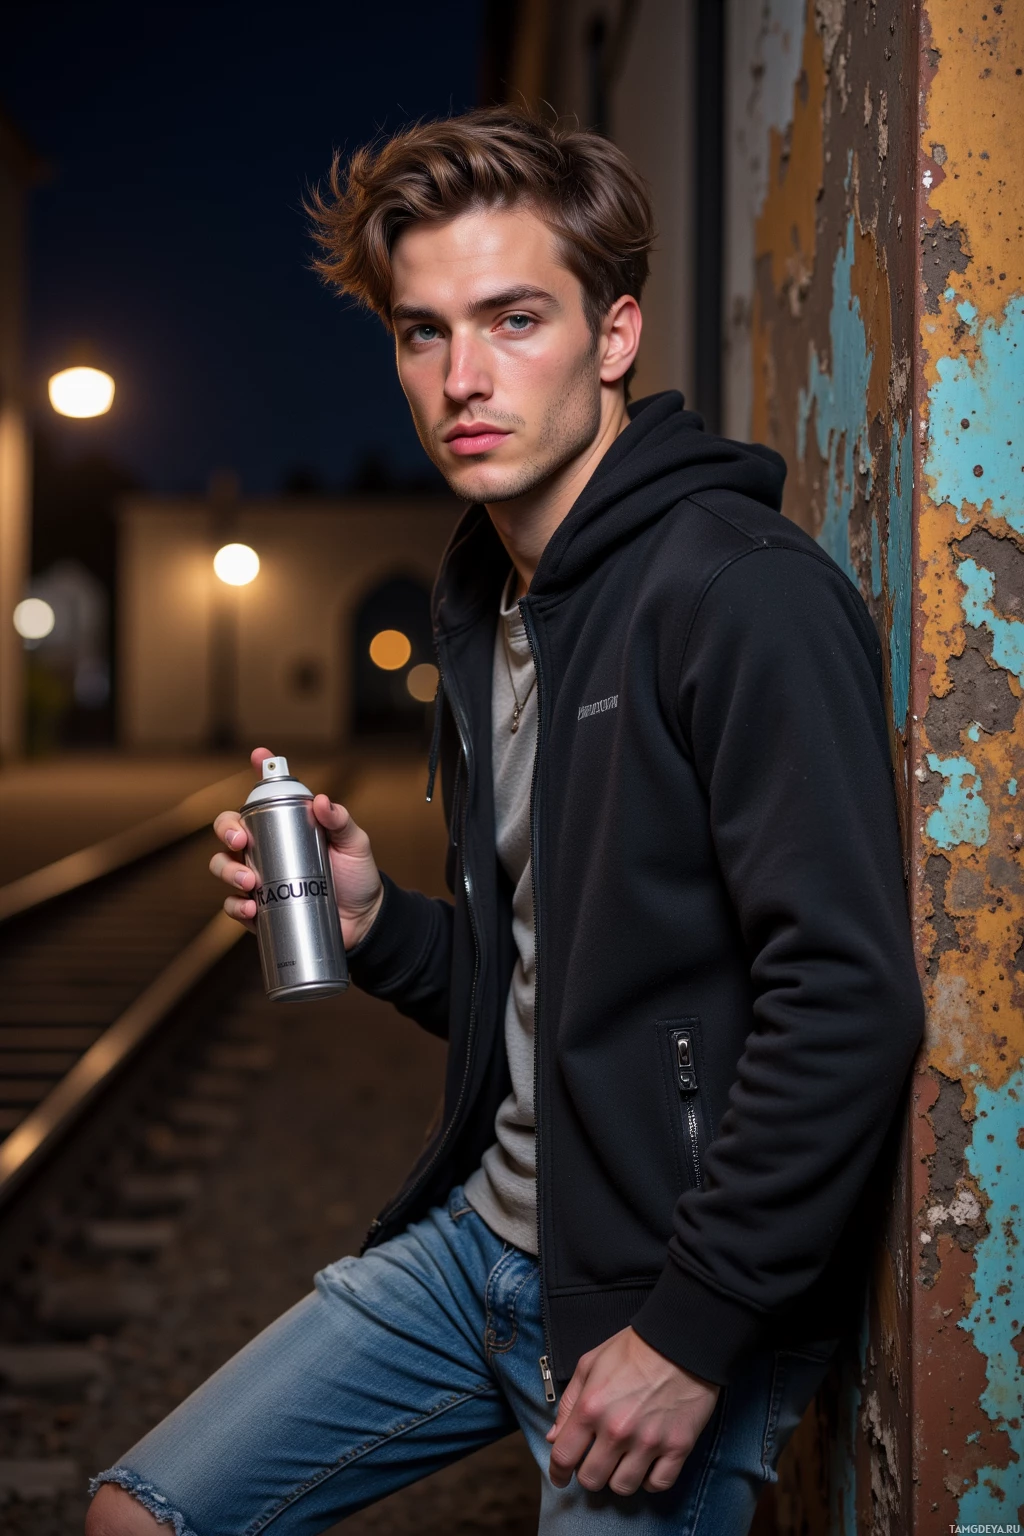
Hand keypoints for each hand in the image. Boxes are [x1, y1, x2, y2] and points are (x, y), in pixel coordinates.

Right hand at [210, 747, 384, 946]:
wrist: (362, 920)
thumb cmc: (357, 876)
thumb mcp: (354, 844)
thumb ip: (341, 821)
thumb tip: (320, 801)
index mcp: (287, 826)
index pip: (267, 794)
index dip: (261, 769)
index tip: (259, 755)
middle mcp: (265, 848)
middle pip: (229, 830)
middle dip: (226, 831)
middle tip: (240, 842)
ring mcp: (258, 879)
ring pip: (223, 866)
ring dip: (227, 871)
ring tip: (249, 882)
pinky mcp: (258, 909)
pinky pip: (232, 905)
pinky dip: (234, 906)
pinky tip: (249, 908)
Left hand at [545, 1327, 718, 1496]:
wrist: (680, 1341)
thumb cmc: (633, 1349)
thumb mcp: (590, 1364)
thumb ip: (569, 1402)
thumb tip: (555, 1437)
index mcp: (591, 1408)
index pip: (563, 1457)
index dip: (557, 1473)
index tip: (560, 1478)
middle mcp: (617, 1430)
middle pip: (592, 1479)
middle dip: (589, 1474)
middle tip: (597, 1462)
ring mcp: (649, 1442)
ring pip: (623, 1487)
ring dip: (619, 1477)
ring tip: (623, 1461)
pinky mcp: (677, 1447)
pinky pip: (658, 1484)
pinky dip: (650, 1480)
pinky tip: (648, 1465)